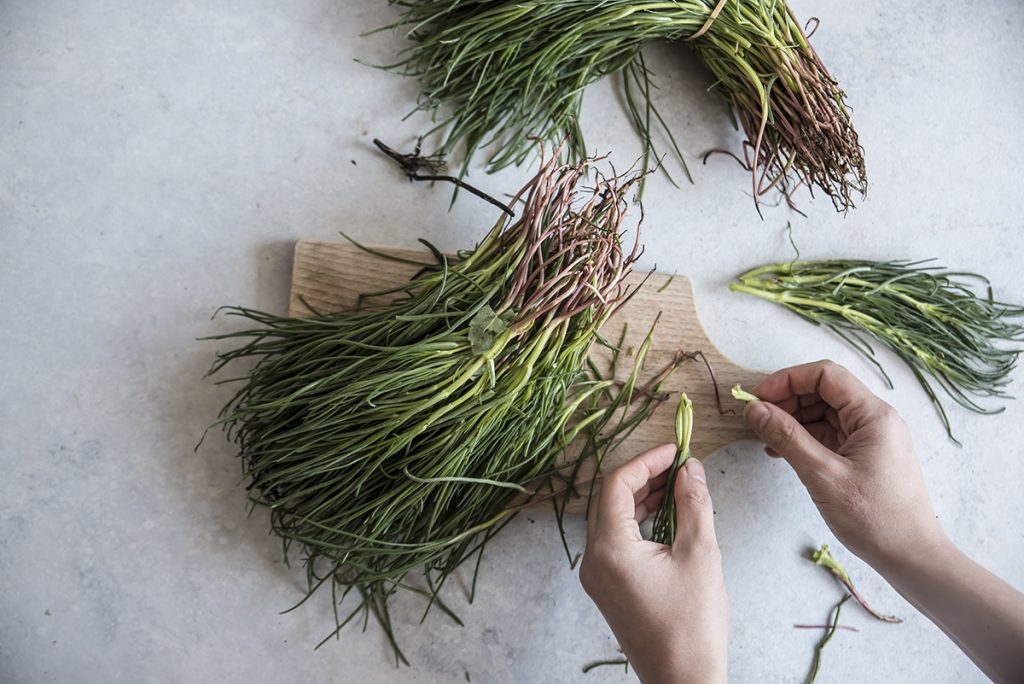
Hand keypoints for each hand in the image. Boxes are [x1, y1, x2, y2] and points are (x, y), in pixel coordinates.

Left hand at [579, 445, 727, 683]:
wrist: (683, 680)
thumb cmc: (693, 625)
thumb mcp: (700, 555)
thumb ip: (694, 504)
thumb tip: (691, 468)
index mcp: (609, 548)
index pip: (616, 484)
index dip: (646, 461)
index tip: (675, 451)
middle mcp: (593, 559)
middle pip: (610, 498)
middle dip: (644, 477)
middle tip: (679, 466)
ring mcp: (597, 575)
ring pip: (612, 519)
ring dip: (642, 498)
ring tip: (679, 487)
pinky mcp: (608, 587)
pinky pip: (617, 540)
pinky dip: (639, 522)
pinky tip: (668, 516)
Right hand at [743, 360, 947, 571]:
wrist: (911, 556)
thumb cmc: (874, 518)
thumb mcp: (822, 475)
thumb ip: (787, 437)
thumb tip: (755, 410)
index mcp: (873, 415)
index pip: (825, 375)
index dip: (787, 380)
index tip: (757, 398)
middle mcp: (875, 419)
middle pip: (824, 391)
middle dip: (787, 400)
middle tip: (757, 419)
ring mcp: (871, 438)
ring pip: (825, 413)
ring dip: (793, 420)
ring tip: (766, 438)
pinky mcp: (864, 456)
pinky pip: (829, 434)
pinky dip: (804, 438)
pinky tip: (782, 451)